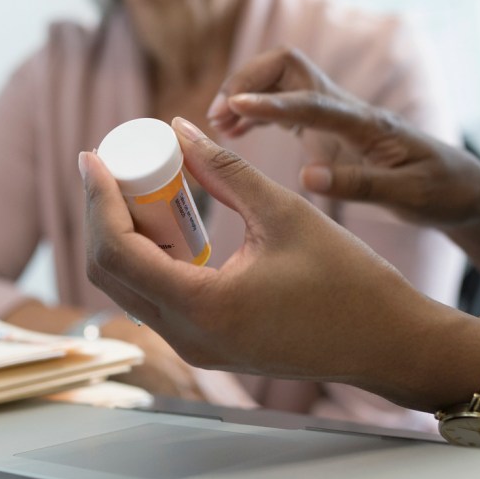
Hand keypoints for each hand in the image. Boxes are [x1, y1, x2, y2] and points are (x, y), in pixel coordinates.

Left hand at [81, 117, 479, 410]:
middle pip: (109, 273)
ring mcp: (196, 349)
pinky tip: (165, 221)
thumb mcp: (285, 212)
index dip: (96, 198)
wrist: (387, 343)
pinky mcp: (208, 347)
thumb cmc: (349, 282)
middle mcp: (189, 337)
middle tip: (110, 165)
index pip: (116, 251)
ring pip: (129, 289)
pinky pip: (157, 300)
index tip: (92, 155)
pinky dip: (149, 258)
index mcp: (203, 306)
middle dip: (101, 214)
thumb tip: (177, 129)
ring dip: (124, 236)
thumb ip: (225, 171)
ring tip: (137, 186)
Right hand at [206, 48, 479, 228]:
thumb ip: (359, 186)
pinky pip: (285, 104)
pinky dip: (257, 112)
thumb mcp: (408, 197)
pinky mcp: (331, 127)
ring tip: (218, 125)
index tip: (233, 107)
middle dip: (247, 80)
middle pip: (287, 66)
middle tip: (218, 117)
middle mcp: (347, 109)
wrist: (464, 186)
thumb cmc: (441, 191)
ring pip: (282, 80)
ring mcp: (338, 115)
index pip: (311, 101)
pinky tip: (236, 132)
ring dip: (246, 93)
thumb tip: (308, 179)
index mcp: (366, 125)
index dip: (270, 102)